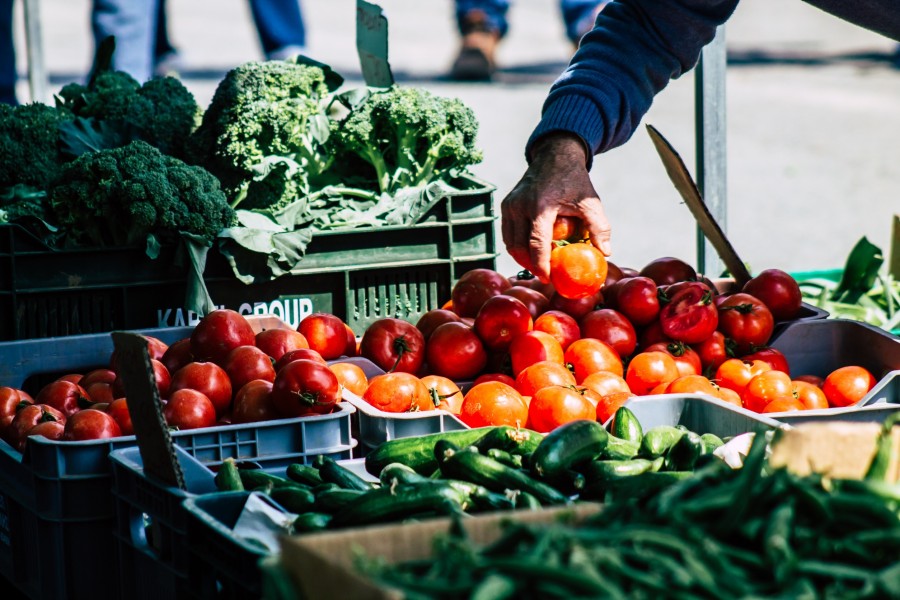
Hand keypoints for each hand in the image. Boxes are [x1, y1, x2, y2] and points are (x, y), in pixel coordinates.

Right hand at [500, 132, 610, 281]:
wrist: (555, 155)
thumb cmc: (575, 181)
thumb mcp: (590, 202)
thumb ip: (599, 228)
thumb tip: (605, 254)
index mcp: (541, 206)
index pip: (536, 244)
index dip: (541, 266)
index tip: (549, 279)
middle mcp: (520, 205)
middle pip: (519, 247)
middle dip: (531, 266)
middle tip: (545, 276)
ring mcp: (510, 205)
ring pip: (510, 243)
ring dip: (522, 258)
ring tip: (538, 266)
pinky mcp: (507, 205)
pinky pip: (508, 233)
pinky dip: (517, 246)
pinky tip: (530, 252)